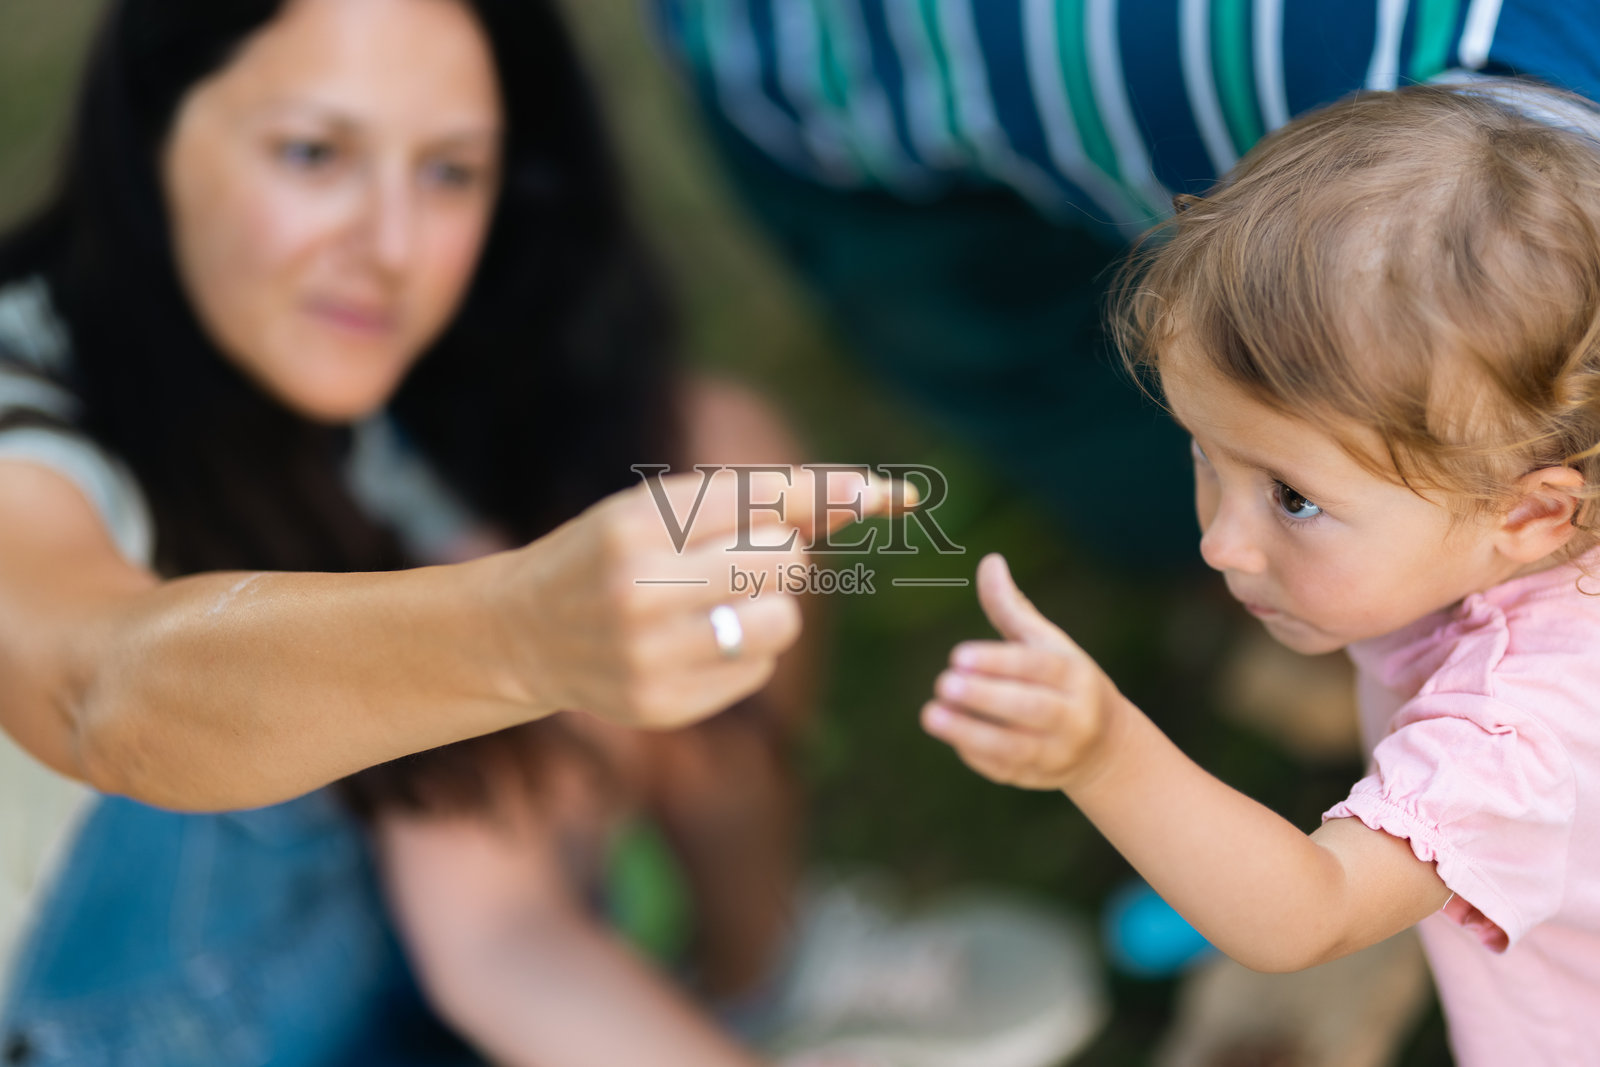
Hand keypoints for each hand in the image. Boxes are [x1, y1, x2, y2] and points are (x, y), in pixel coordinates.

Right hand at [494, 467, 894, 731]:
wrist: (526, 633)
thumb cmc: (615, 553)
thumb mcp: (664, 508)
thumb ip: (763, 499)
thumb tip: (883, 495)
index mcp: (638, 523)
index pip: (765, 500)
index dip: (836, 494)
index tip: (901, 495)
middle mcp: (640, 588)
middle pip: (783, 561)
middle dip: (777, 556)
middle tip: (734, 561)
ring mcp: (649, 654)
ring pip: (781, 622)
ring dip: (768, 609)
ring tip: (718, 605)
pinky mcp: (661, 705)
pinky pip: (758, 672)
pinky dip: (745, 655)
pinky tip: (695, 647)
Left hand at [921, 553, 1124, 790]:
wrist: (1104, 746)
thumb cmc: (1062, 680)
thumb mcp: (1045, 643)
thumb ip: (1012, 608)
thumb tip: (989, 561)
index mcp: (1074, 675)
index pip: (1037, 668)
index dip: (999, 662)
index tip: (958, 655)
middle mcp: (1073, 715)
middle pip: (1031, 709)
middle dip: (986, 697)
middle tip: (943, 684)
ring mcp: (1058, 752)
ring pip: (1016, 747)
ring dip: (971, 732)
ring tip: (930, 714)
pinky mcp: (1038, 779)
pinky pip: (1006, 770)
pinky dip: (977, 755)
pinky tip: (951, 737)